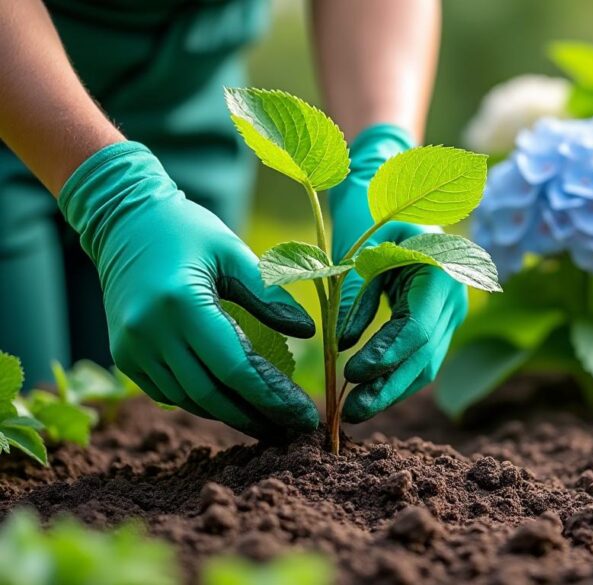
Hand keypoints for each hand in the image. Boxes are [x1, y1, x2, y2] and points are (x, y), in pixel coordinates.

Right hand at [59, 142, 318, 437]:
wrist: (123, 221)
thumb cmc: (187, 230)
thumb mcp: (233, 251)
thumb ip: (269, 293)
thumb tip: (309, 332)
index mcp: (182, 304)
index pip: (235, 367)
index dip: (273, 397)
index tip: (305, 416)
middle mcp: (151, 333)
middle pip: (212, 394)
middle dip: (258, 417)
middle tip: (294, 432)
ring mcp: (132, 349)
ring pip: (190, 400)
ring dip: (232, 416)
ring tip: (272, 425)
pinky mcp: (124, 356)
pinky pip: (169, 394)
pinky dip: (204, 404)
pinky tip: (235, 407)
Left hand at [329, 125, 467, 421]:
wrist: (399, 193)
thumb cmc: (375, 212)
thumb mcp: (362, 246)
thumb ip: (356, 294)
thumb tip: (343, 345)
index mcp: (442, 268)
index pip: (417, 326)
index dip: (385, 355)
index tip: (351, 373)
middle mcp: (455, 294)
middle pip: (425, 356)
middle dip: (387, 386)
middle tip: (350, 412)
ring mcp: (453, 312)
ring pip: (426, 364)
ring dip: (392, 390)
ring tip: (356, 412)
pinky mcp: (441, 323)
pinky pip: (422, 358)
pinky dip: (396, 378)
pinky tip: (370, 395)